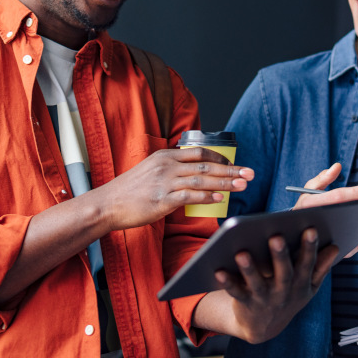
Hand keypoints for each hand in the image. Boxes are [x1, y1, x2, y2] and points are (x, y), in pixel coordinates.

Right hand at [96, 147, 252, 231]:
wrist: (107, 204)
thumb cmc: (129, 191)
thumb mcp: (150, 170)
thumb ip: (171, 169)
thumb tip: (194, 173)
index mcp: (165, 157)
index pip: (199, 153)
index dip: (220, 158)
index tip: (234, 164)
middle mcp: (166, 166)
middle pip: (205, 165)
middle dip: (230, 169)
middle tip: (249, 173)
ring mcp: (164, 182)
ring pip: (201, 180)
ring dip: (224, 183)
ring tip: (241, 186)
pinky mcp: (162, 200)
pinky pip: (189, 196)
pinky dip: (206, 197)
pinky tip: (219, 199)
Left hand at [213, 228, 338, 343]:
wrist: (264, 328)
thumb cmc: (288, 298)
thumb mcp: (308, 287)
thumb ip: (321, 267)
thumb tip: (336, 247)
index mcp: (301, 284)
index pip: (308, 264)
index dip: (310, 248)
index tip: (311, 229)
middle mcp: (284, 291)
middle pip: (283, 272)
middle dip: (280, 255)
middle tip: (276, 237)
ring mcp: (264, 298)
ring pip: (257, 283)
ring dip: (249, 269)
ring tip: (242, 252)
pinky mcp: (245, 303)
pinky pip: (235, 292)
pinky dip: (227, 282)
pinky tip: (218, 270)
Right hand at [293, 163, 357, 256]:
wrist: (290, 234)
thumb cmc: (304, 209)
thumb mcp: (308, 191)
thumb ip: (322, 179)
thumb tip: (337, 166)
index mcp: (309, 204)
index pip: (337, 196)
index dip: (356, 192)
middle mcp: (312, 222)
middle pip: (343, 214)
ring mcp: (318, 239)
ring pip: (344, 235)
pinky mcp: (323, 254)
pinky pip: (344, 251)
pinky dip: (353, 245)